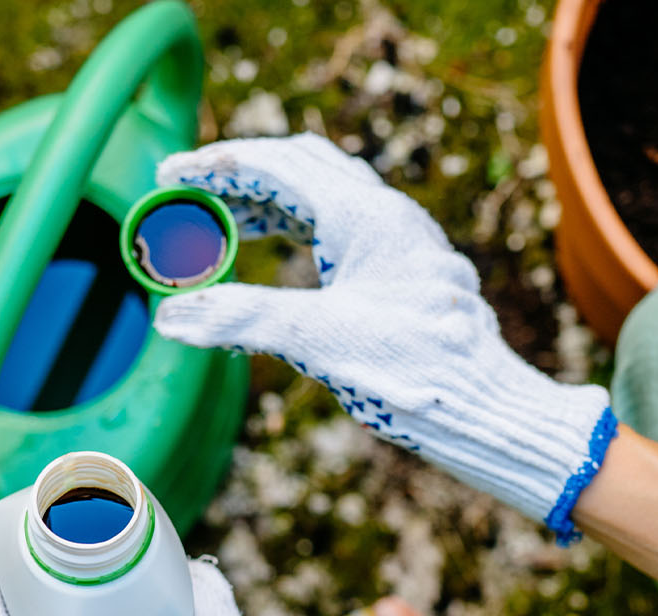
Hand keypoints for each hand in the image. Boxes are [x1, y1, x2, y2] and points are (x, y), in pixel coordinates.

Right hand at [152, 132, 614, 540]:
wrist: (488, 408)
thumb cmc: (415, 372)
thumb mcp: (317, 341)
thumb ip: (241, 319)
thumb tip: (171, 317)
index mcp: (366, 216)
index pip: (276, 165)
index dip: (215, 165)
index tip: (168, 174)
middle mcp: (390, 216)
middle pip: (302, 168)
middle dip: (240, 176)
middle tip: (188, 195)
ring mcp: (404, 242)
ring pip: (326, 197)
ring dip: (269, 204)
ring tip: (221, 227)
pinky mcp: (409, 272)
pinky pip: (345, 229)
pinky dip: (300, 231)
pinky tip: (282, 260)